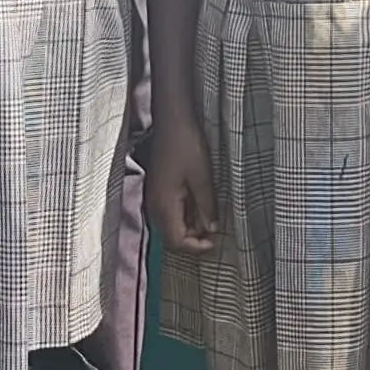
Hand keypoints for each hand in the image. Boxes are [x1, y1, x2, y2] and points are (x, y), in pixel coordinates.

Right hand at [151, 113, 222, 254]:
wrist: (172, 122)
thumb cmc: (187, 146)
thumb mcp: (203, 177)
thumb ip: (206, 206)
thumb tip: (212, 229)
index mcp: (163, 205)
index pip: (176, 241)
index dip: (196, 247)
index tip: (215, 241)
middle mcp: (154, 206)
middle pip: (171, 237)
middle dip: (193, 240)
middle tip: (215, 231)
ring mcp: (154, 198)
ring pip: (170, 225)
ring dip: (189, 228)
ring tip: (210, 218)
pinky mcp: (157, 190)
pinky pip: (169, 212)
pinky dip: (184, 216)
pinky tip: (199, 205)